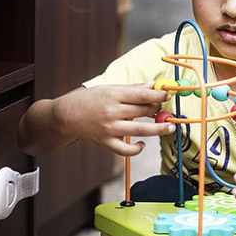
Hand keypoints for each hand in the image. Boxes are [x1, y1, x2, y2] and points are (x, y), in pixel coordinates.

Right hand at [53, 82, 175, 155]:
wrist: (65, 116)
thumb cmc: (88, 100)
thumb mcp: (109, 89)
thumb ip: (132, 89)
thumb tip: (152, 85)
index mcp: (113, 95)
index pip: (143, 95)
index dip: (159, 95)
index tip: (168, 95)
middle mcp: (112, 112)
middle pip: (144, 111)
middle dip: (159, 109)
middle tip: (166, 110)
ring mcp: (109, 129)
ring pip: (141, 131)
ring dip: (159, 129)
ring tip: (170, 127)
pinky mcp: (106, 143)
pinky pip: (126, 150)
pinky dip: (137, 149)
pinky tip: (143, 143)